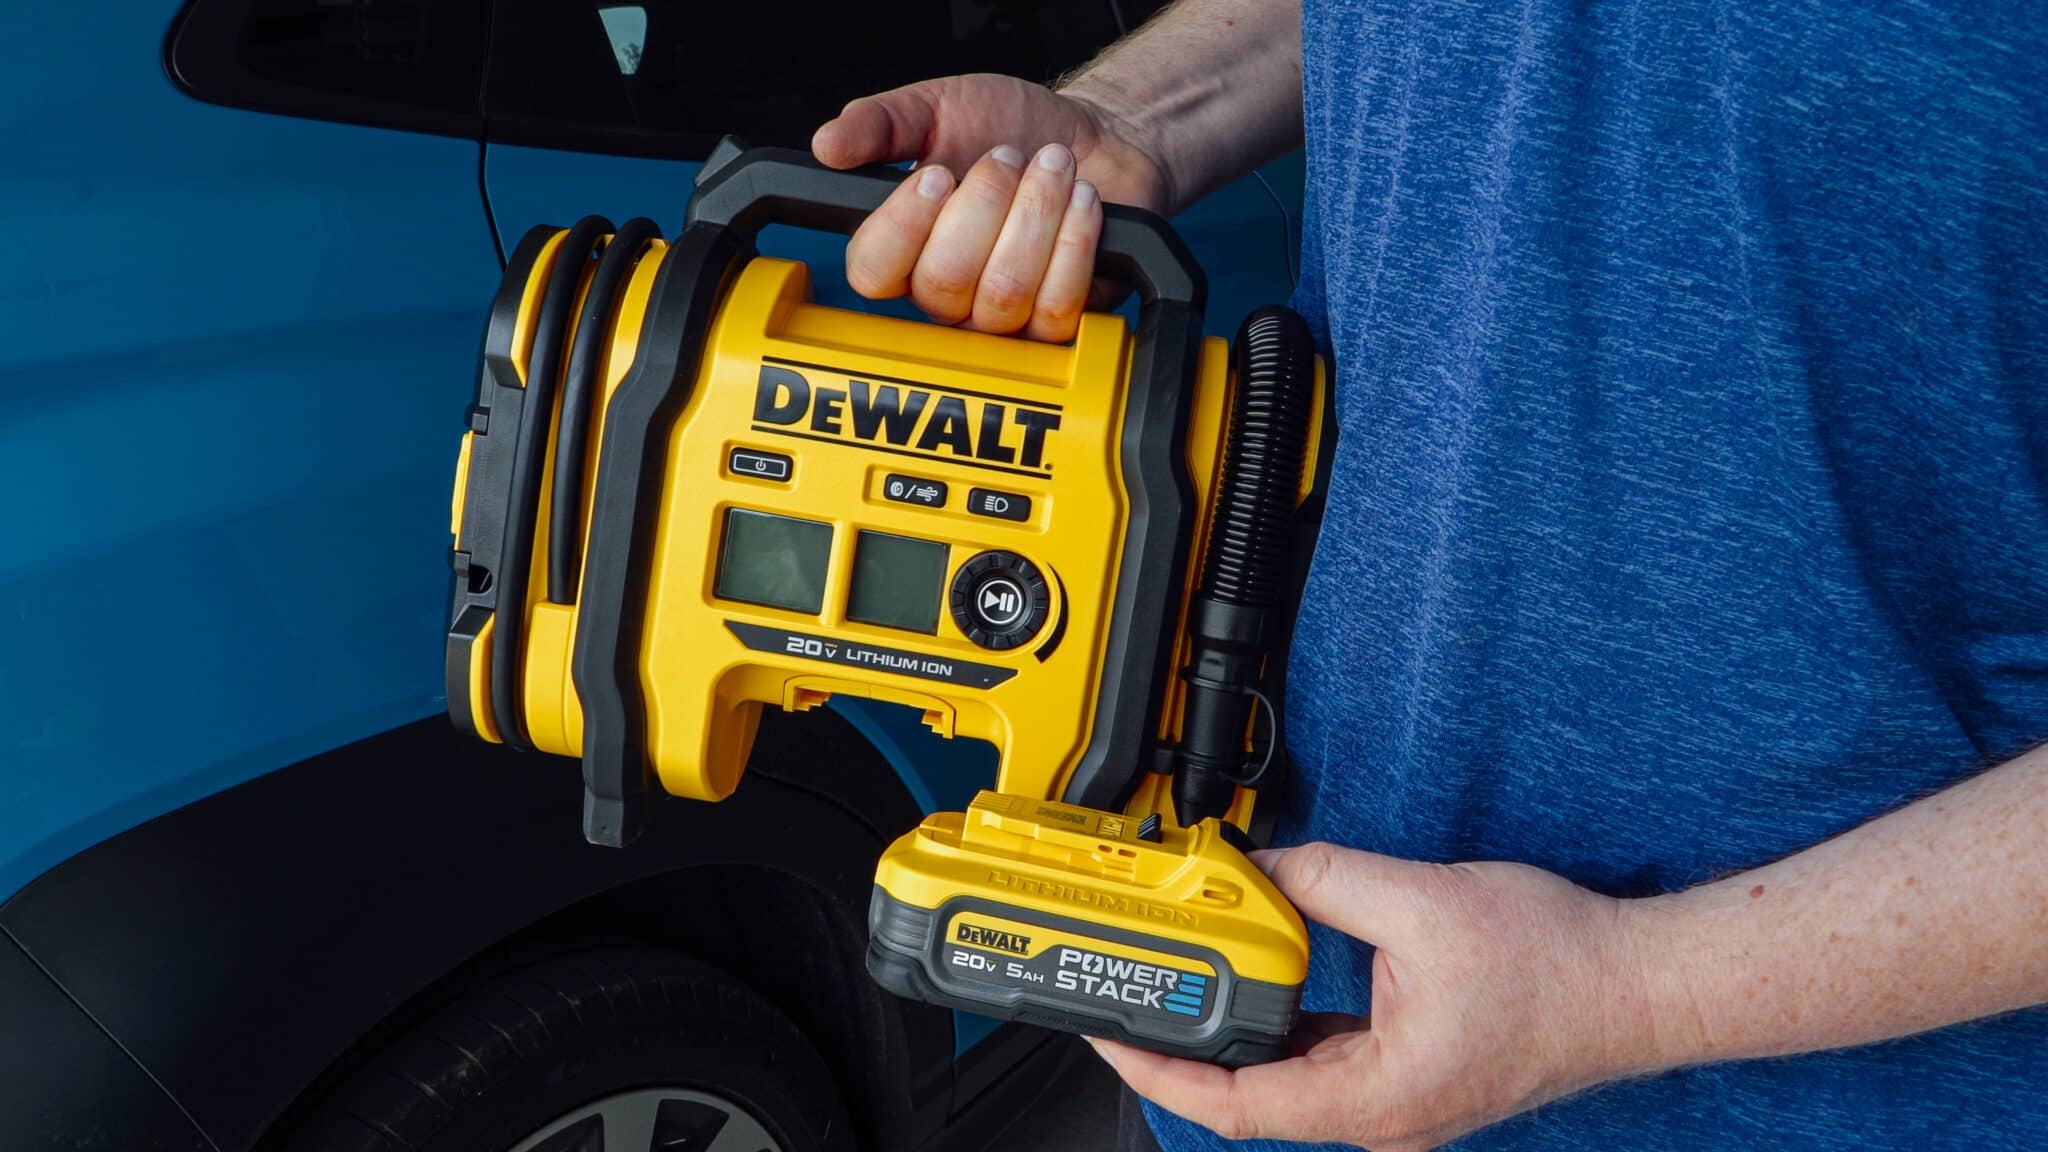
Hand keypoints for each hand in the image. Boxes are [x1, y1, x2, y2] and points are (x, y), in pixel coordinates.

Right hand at [811, 73, 1168, 340]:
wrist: (1091, 138)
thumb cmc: (1009, 127)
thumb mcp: (938, 108)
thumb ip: (881, 122)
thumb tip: (827, 145)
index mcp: (902, 249)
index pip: (871, 272)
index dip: (902, 226)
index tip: (938, 174)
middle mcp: (946, 295)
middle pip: (942, 282)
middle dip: (987, 202)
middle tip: (1008, 156)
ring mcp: (1001, 318)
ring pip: (1004, 292)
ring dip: (1037, 212)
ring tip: (1054, 166)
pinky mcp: (1059, 324)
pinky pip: (1057, 303)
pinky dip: (1075, 240)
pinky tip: (1082, 200)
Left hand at [1090, 843, 1656, 1150]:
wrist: (1639, 985)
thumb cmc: (1559, 966)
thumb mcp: (1423, 901)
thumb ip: (1327, 881)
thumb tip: (1261, 866)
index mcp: (1375, 1098)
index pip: (1234, 1105)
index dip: (1159, 1069)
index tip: (1110, 1034)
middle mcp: (1381, 1116)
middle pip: (1251, 1095)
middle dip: (1185, 1044)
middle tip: (1131, 994)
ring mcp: (1396, 1101)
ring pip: (1287, 1077)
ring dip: (1237, 1031)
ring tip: (1184, 983)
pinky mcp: (1410, 1074)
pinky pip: (1326, 1057)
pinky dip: (1287, 1023)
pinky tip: (1263, 980)